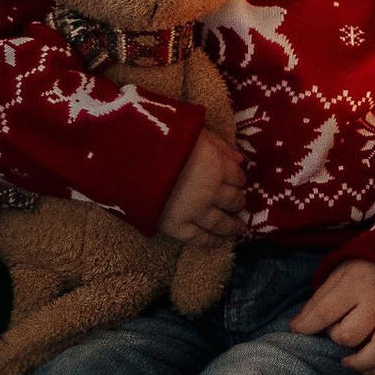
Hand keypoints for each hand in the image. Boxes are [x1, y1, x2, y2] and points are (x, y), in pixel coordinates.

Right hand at [158, 131, 243, 245]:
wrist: (132, 158)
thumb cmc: (164, 138)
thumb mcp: (196, 132)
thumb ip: (220, 146)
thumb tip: (241, 160)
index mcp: (217, 166)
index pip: (238, 177)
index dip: (239, 179)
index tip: (237, 182)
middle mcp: (212, 191)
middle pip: (233, 200)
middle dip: (237, 201)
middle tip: (238, 204)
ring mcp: (196, 212)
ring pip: (221, 223)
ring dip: (232, 226)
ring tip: (239, 229)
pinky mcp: (177, 226)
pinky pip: (199, 238)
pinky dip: (211, 241)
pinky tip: (218, 242)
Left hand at [293, 257, 374, 374]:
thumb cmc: (363, 276)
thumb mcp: (338, 278)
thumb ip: (317, 303)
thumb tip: (296, 328)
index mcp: (358, 283)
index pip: (326, 312)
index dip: (307, 326)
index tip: (298, 332)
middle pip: (349, 335)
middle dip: (336, 338)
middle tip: (336, 331)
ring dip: (358, 362)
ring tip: (347, 361)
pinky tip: (365, 367)